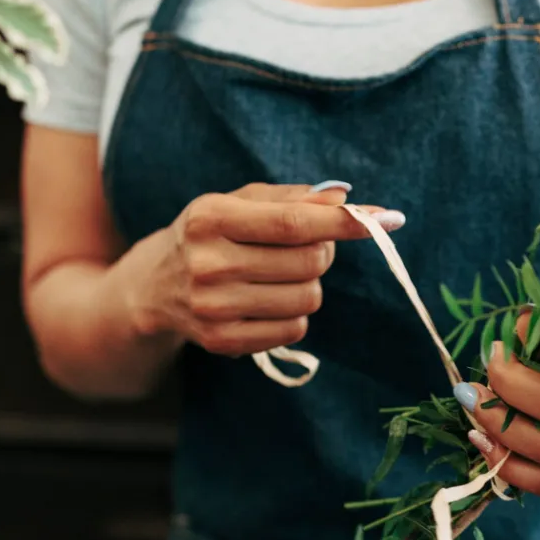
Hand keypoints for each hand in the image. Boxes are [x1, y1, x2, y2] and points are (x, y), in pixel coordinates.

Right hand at [117, 181, 402, 356]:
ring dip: (309, 284)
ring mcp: (213, 306)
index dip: (344, 223)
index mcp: (211, 217)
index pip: (294, 222)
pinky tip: (268, 300)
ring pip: (308, 298)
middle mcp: (208, 262)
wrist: (153, 288)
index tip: (386, 220)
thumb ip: (292, 198)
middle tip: (306, 247)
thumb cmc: (208, 235)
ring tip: (281, 275)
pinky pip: (293, 329)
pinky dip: (294, 314)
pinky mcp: (222, 341)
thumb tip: (346, 200)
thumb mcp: (237, 203)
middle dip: (323, 251)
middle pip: (309, 262)